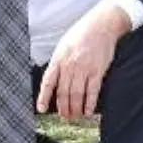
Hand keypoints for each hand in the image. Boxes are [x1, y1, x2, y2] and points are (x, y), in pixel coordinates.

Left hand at [37, 2, 131, 119]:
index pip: (48, 82)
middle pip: (63, 92)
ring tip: (75, 116)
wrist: (101, 25)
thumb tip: (55, 80)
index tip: (41, 109)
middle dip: (63, 108)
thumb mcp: (63, 45)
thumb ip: (58, 63)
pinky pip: (92, 92)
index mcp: (58, 58)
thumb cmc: (81, 34)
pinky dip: (89, 104)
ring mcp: (84, 68)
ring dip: (75, 109)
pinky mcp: (97, 71)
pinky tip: (88, 111)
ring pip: (76, 94)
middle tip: (65, 117)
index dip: (44, 97)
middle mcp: (69, 65)